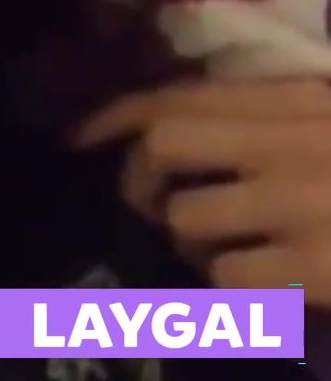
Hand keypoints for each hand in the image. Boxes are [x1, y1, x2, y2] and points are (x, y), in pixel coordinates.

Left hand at [74, 80, 330, 305]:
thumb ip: (264, 124)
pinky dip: (232, 286)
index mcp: (300, 99)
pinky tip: (263, 286)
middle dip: (139, 182)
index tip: (75, 138)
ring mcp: (303, 201)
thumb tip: (163, 139)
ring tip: (225, 252)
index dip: (115, 115)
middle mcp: (295, 140)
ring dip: (189, 245)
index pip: (182, 94)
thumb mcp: (328, 128)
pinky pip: (226, 274)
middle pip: (162, 144)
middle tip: (155, 213)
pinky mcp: (319, 264)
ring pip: (183, 216)